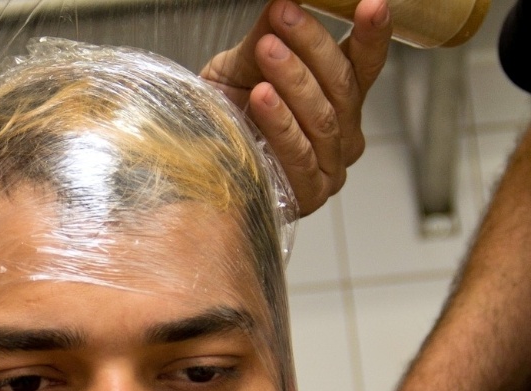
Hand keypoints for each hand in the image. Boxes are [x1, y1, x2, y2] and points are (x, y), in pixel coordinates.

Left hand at [201, 0, 391, 215]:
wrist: (194, 164)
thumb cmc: (224, 114)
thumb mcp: (241, 67)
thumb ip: (267, 36)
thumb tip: (281, 2)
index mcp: (340, 99)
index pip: (364, 65)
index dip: (372, 35)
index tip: (372, 4)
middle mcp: (345, 134)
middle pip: (343, 85)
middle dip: (313, 46)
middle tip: (284, 14)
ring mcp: (331, 167)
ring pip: (324, 117)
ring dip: (295, 80)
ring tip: (268, 49)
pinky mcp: (309, 193)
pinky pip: (300, 154)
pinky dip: (282, 122)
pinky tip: (263, 96)